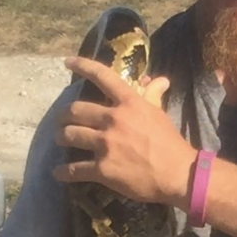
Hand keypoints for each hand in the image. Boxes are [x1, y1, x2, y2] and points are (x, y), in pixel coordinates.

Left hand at [53, 56, 196, 206]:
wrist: (178, 174)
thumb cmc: (170, 143)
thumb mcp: (160, 114)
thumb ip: (153, 95)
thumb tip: (159, 80)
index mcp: (129, 103)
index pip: (103, 77)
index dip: (83, 66)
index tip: (68, 62)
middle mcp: (113, 120)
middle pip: (76, 110)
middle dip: (64, 115)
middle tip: (62, 120)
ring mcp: (106, 145)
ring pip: (70, 135)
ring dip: (61, 138)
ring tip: (60, 140)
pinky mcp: (102, 169)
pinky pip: (74, 169)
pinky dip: (63, 172)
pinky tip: (59, 173)